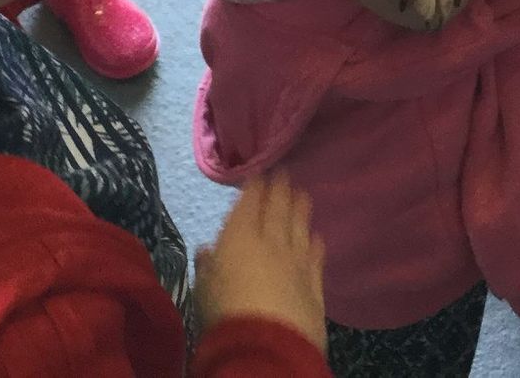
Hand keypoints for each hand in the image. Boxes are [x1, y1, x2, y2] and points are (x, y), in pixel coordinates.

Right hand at [195, 175, 326, 351]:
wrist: (266, 347)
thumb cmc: (224, 315)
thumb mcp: (202, 290)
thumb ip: (206, 266)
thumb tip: (207, 249)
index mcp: (240, 237)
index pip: (250, 202)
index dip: (255, 185)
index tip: (259, 172)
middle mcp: (272, 242)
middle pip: (279, 208)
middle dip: (281, 188)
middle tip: (285, 172)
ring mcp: (298, 262)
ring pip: (301, 227)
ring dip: (301, 208)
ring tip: (303, 194)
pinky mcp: (315, 286)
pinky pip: (316, 257)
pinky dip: (316, 243)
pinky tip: (317, 236)